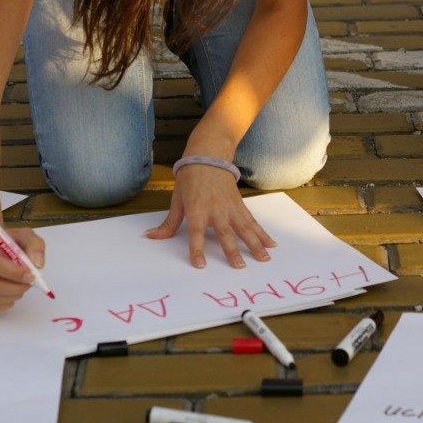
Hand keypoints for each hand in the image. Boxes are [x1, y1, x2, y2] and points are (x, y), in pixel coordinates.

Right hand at [0, 227, 45, 312]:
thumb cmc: (7, 242)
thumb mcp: (25, 236)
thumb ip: (34, 245)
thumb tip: (37, 264)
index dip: (14, 273)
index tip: (31, 276)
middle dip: (16, 288)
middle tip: (28, 284)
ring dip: (13, 296)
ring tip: (21, 287)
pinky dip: (5, 305)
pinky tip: (12, 295)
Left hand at [145, 163, 275, 267]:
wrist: (208, 156)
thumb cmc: (190, 177)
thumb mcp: (176, 199)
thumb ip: (169, 222)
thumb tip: (151, 236)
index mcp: (197, 209)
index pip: (195, 233)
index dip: (197, 249)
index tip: (200, 265)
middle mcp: (215, 209)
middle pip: (225, 233)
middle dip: (232, 251)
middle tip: (239, 267)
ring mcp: (230, 207)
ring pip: (244, 228)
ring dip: (255, 244)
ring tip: (264, 259)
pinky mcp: (239, 205)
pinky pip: (252, 221)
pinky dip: (262, 232)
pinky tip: (271, 243)